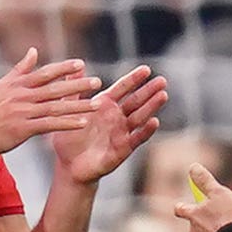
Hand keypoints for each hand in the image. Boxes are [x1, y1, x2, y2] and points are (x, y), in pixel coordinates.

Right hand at [0, 50, 103, 161]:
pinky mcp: (22, 129)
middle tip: (97, 82)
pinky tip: (82, 123)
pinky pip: (49, 125)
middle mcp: (21, 95)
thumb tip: (34, 50)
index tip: (81, 64)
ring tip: (97, 104)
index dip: (63, 68)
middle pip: (54, 88)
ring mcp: (22, 112)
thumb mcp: (1, 85)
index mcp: (17, 84)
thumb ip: (20, 68)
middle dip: (77, 85)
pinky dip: (66, 124)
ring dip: (77, 105)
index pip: (44, 73)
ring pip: (55, 107)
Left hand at [52, 65, 167, 185]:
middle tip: (162, 80)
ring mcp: (122, 133)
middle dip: (149, 91)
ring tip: (163, 95)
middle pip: (136, 101)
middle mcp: (117, 117)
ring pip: (139, 117)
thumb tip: (76, 65)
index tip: (147, 69)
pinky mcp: (122, 149)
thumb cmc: (69, 139)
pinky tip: (154, 122)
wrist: (69, 166)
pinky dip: (145, 131)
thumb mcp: (68, 110)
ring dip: (151, 107)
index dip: (134, 79)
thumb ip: (74, 88)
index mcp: (106, 105)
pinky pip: (136, 139)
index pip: (123, 88)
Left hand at [173, 162, 231, 231]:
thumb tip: (193, 167)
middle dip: (201, 222)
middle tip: (216, 218)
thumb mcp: (219, 193)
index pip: (179, 209)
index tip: (186, 205)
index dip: (183, 206)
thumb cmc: (229, 218)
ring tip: (228, 230)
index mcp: (193, 214)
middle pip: (193, 225)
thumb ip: (204, 181)